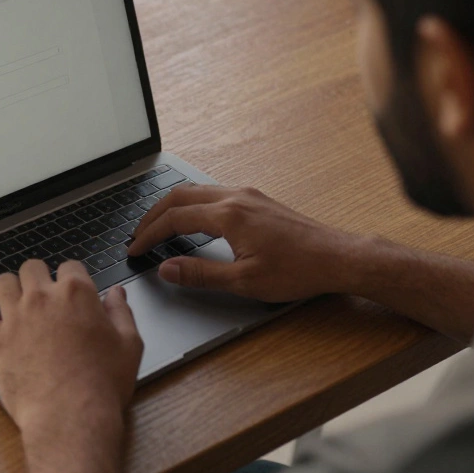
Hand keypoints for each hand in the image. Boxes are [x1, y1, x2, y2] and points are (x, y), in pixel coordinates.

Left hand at [0, 260, 142, 439]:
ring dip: (11, 288)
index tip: (72, 291)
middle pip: (32, 267)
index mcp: (76, 293)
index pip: (70, 266)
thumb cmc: (103, 384)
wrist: (71, 416)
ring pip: (3, 282)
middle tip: (43, 296)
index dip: (72, 277)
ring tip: (17, 304)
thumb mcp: (129, 345)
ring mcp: (15, 316)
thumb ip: (121, 312)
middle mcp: (42, 297)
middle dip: (39, 277)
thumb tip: (116, 293)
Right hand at [127, 185, 363, 301]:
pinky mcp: (258, 200)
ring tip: (158, 227)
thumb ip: (200, 274)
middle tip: (138, 235)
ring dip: (172, 207)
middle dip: (153, 215)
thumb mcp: (244, 281)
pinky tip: (192, 221)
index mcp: (228, 216)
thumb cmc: (298, 270)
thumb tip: (166, 269)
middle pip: (180, 196)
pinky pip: (214, 193)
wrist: (337, 257)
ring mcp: (248, 196)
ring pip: (197, 191)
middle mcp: (236, 197)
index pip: (175, 219)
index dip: (149, 234)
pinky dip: (192, 205)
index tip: (135, 249)